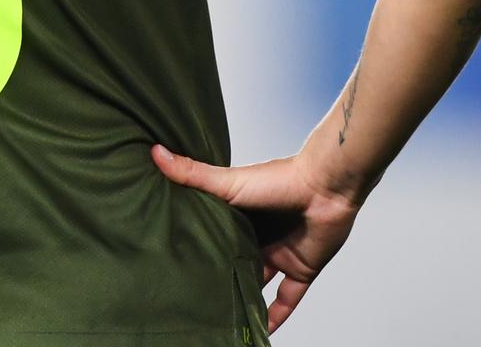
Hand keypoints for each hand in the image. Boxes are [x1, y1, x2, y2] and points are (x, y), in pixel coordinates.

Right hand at [150, 144, 360, 334]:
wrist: (326, 187)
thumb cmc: (278, 180)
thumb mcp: (228, 182)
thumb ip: (193, 173)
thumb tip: (155, 152)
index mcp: (240, 216)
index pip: (215, 237)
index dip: (198, 250)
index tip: (175, 266)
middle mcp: (259, 237)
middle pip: (235, 264)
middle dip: (220, 280)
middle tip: (194, 301)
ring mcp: (281, 255)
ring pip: (258, 284)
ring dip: (245, 300)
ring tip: (221, 320)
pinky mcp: (302, 270)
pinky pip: (287, 300)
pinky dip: (276, 317)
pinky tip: (261, 333)